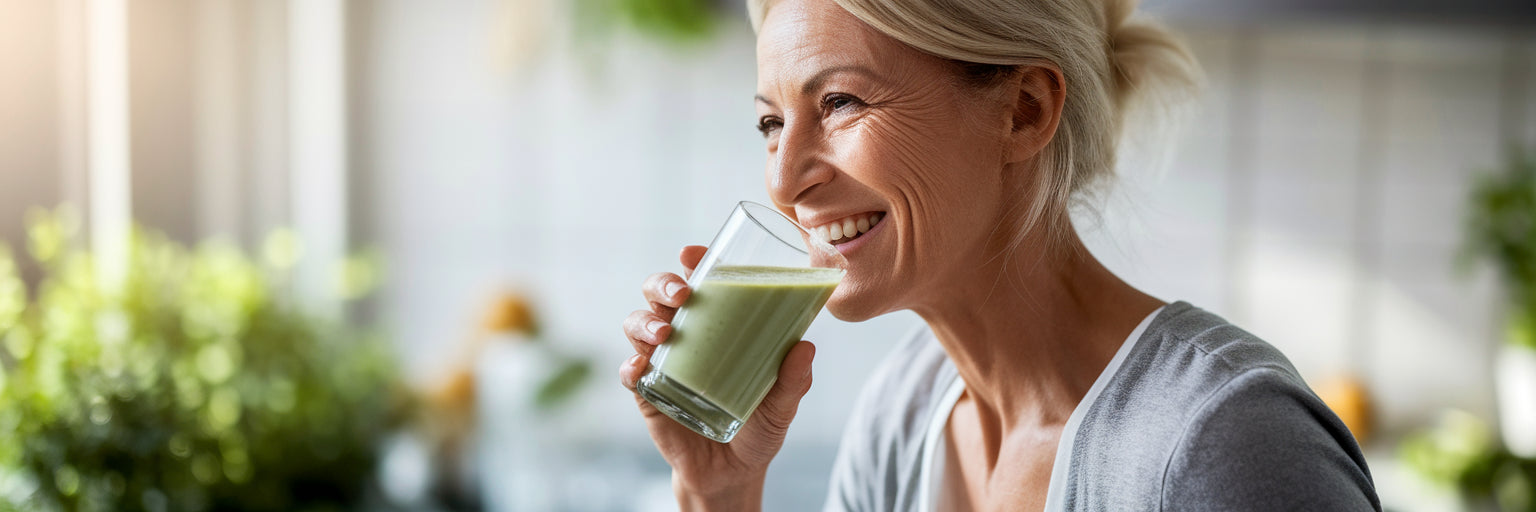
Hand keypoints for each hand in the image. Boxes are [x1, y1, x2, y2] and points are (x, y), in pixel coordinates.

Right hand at [620, 245, 816, 510]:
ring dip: (645, 321)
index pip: (699, 283)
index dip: (692, 262)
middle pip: (659, 295)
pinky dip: (630, 366)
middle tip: (681, 293)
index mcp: (716, 327)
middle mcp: (684, 337)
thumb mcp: (781, 406)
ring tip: (665, 333)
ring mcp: (662, 364)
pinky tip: (640, 367)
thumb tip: (805, 347)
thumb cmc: (757, 429)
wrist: (732, 476)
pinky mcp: (647, 395)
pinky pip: (629, 373)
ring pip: (638, 325)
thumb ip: (792, 381)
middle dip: (663, 284)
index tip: (692, 253)